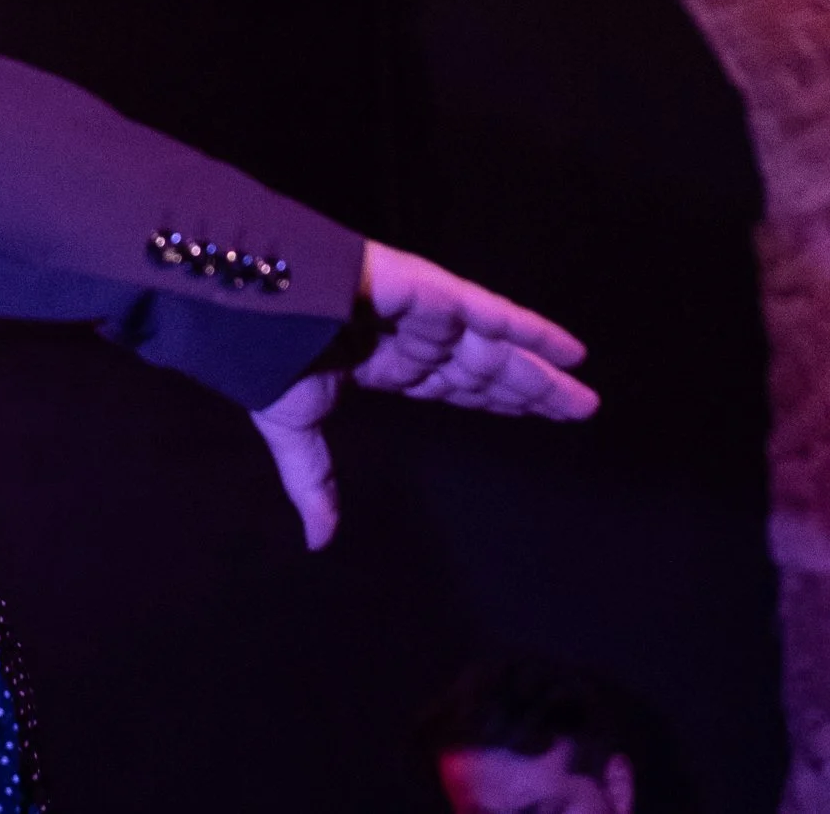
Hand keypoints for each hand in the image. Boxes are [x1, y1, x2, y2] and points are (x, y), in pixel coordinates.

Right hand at [250, 240, 598, 549]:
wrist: (251, 301)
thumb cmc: (266, 355)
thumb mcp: (293, 428)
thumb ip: (315, 482)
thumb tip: (318, 544)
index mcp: (379, 365)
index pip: (448, 387)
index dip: (489, 400)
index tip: (527, 412)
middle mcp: (410, 338)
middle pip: (482, 371)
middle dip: (527, 390)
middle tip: (579, 410)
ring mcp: (424, 312)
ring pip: (493, 348)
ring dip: (540, 371)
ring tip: (583, 396)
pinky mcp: (432, 291)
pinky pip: (491, 313)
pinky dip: (531, 330)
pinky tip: (571, 350)